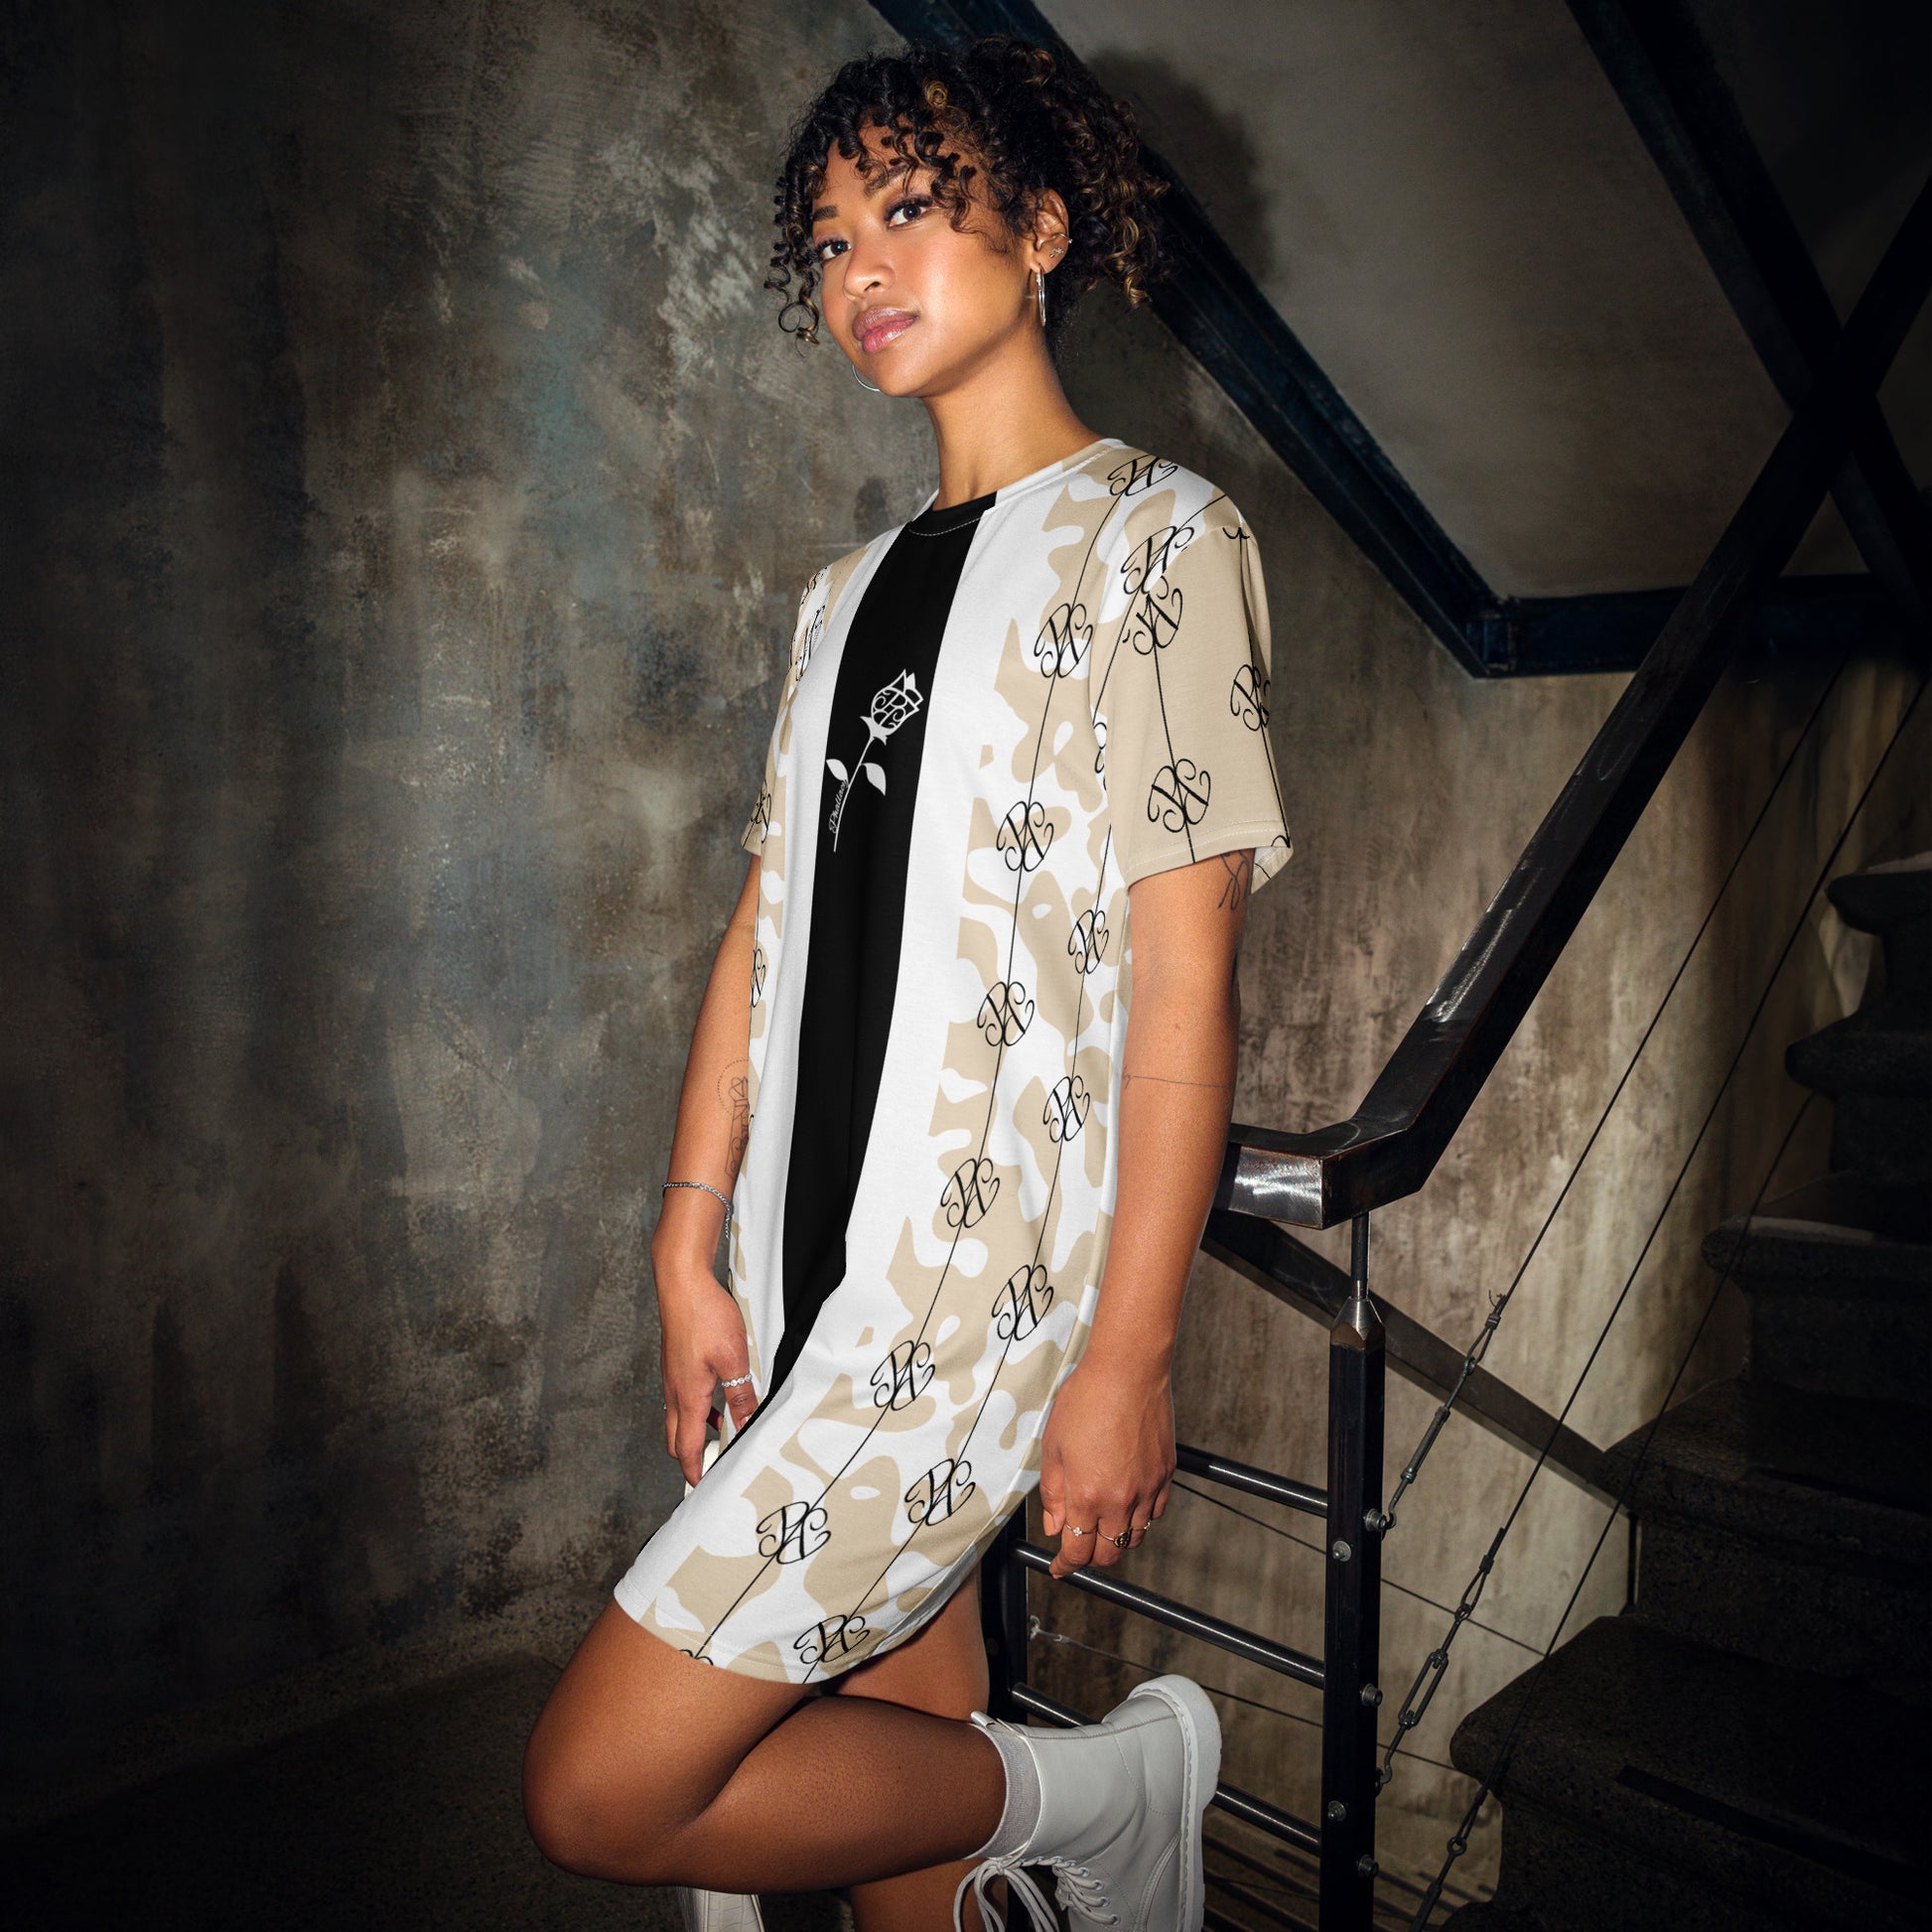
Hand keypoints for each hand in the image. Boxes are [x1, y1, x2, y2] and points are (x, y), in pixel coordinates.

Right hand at [656, 1262, 758, 1486]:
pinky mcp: (676, 1361)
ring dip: (695, 1431)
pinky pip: (683, 1396)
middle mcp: (673, 1391)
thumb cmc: (705, 1317)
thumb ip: (740, 1396)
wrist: (682, 1282)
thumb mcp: (733, 1360)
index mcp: (686, 1397)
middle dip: (690, 1456)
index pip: (684, 1448)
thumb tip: (746, 1427)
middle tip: (711, 1467)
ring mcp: (672, 1376)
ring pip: (679, 1416)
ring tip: (723, 1434)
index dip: (694, 1471)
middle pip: (675, 1437)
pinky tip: (719, 1396)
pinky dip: (697, 1408)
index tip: (703, 1487)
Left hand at [1037, 1354, 1174, 1577]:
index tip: (1060, 1568)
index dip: (1066, 1566)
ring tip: (1102, 1525)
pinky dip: (1140, 1519)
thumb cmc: (1086, 1399)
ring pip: (1135, 1537)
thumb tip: (1055, 1525)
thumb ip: (1053, 1492)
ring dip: (1116, 1539)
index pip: (1078, 1551)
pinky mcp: (1166, 1474)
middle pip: (1109, 1553)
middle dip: (1091, 1557)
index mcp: (1087, 1494)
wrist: (1128, 1371)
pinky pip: (1155, 1513)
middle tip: (1078, 1546)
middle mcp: (1121, 1499)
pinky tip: (1127, 1504)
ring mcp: (1148, 1488)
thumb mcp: (1054, 1445)